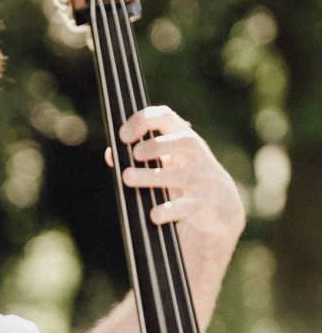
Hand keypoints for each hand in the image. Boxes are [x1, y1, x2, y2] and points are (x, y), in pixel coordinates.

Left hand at [109, 106, 244, 267]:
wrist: (222, 210)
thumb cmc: (184, 183)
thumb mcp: (166, 166)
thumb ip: (141, 159)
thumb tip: (110, 154)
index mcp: (183, 141)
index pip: (167, 118)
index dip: (145, 120)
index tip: (122, 135)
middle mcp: (197, 157)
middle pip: (184, 142)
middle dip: (158, 145)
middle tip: (135, 154)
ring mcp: (204, 180)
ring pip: (181, 175)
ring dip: (153, 176)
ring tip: (127, 177)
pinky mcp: (205, 204)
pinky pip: (187, 206)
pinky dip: (169, 210)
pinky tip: (154, 215)